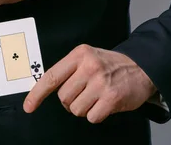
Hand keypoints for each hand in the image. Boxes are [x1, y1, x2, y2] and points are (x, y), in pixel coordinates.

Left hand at [23, 45, 156, 122]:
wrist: (141, 68)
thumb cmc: (110, 64)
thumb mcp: (88, 57)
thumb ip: (69, 69)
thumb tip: (45, 87)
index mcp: (79, 54)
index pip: (52, 76)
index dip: (37, 93)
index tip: (29, 106)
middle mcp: (88, 66)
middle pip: (63, 97)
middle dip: (71, 101)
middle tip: (85, 93)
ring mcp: (100, 82)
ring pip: (76, 109)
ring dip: (84, 108)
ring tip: (96, 97)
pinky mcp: (111, 98)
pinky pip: (92, 117)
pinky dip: (97, 114)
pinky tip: (105, 103)